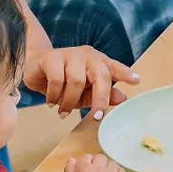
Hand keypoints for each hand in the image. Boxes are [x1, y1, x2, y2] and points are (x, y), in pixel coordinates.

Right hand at [23, 45, 138, 118]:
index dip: (125, 74)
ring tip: (63, 111)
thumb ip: (103, 95)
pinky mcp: (52, 57)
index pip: (114, 67)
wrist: (35, 68)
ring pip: (77, 81)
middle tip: (95, 117)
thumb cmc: (65, 82)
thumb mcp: (86, 93)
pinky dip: (55, 95)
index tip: (137, 80)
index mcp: (99, 62)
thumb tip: (123, 98)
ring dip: (70, 101)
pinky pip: (57, 80)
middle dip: (100, 100)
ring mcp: (70, 54)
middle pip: (100, 76)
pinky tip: (51, 101)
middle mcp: (88, 56)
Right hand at [65, 152, 125, 171]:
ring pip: (111, 163)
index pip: (87, 157)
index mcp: (84, 167)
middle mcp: (99, 168)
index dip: (86, 163)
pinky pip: (121, 170)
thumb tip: (73, 159)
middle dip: (97, 164)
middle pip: (100, 157)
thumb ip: (70, 168)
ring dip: (108, 168)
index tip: (87, 170)